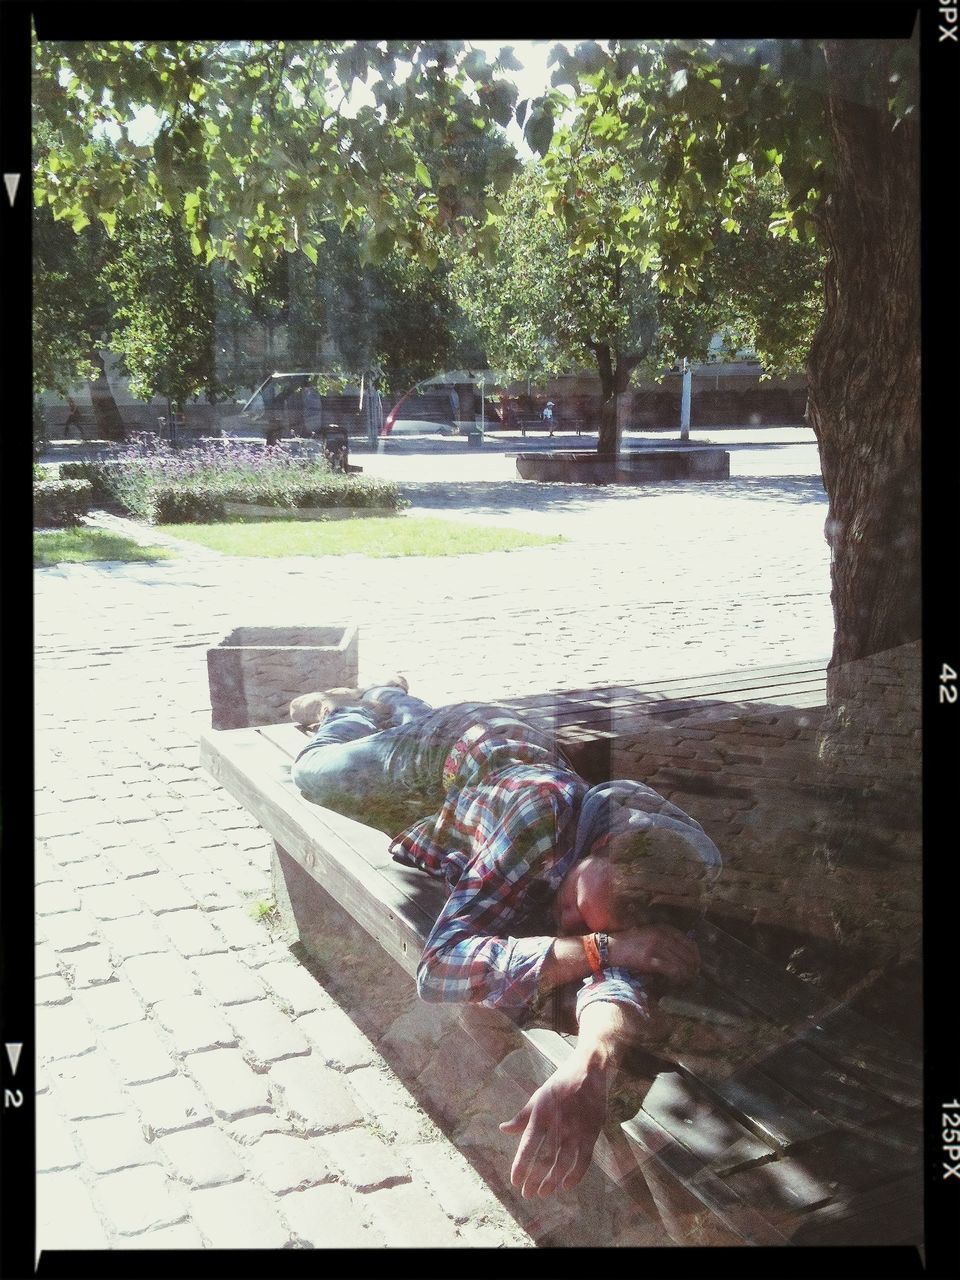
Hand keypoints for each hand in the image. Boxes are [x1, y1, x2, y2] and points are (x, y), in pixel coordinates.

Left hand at [499, 1056, 607, 1197]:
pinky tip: (566, 1186)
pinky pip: (584, 1160)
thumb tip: (503, 1129)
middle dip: (535, 1179)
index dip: (521, 1165)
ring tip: (543, 1193)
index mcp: (542, 1114)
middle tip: (527, 1194)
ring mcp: (576, 1129)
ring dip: (552, 1181)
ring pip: (563, 1163)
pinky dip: (575, 1175)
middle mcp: (558, 1124)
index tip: (515, 1182)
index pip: (528, 1145)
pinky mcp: (592, 1133)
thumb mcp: (538, 1096)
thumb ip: (522, 1116)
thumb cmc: (560, 1084)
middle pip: (545, 1158)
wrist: (589, 1070)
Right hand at [608, 924, 699, 983]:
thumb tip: (682, 952)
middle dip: (693, 966)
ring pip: (681, 963)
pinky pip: (671, 970)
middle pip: (687, 953)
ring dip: (687, 974)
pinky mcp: (650, 960)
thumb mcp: (650, 934)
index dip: (695, 954)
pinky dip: (677, 977)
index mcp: (663, 929)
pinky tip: (677, 981)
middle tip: (694, 975)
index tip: (697, 963)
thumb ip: (665, 939)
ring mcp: (656, 948)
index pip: (688, 941)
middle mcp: (662, 936)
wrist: (611, 948)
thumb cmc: (630, 942)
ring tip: (686, 980)